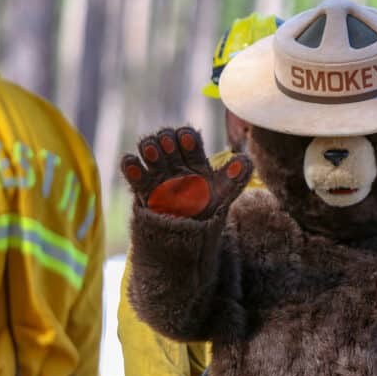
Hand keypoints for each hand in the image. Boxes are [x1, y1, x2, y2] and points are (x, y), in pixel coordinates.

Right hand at [120, 126, 252, 218]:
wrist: (189, 238)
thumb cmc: (208, 211)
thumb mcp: (223, 194)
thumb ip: (234, 178)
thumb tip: (246, 160)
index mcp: (195, 161)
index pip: (190, 140)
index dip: (188, 138)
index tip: (188, 140)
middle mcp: (176, 164)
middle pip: (167, 141)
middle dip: (167, 139)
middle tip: (168, 142)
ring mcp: (159, 175)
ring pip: (150, 152)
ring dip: (149, 148)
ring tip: (151, 151)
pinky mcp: (145, 190)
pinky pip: (135, 175)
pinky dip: (131, 167)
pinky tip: (131, 161)